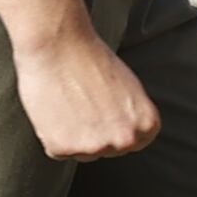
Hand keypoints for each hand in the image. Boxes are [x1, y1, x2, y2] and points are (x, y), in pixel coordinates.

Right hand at [15, 19, 159, 163]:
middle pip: (106, 150)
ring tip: (65, 104)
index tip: (100, 114)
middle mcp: (125, 139)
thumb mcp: (129, 89)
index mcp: (146, 125)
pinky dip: (49, 134)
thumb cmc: (89, 58)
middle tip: (78, 106)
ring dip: (69, 136)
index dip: (112, 128)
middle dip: (92, 134)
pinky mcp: (64, 147)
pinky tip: (52, 109)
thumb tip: (122, 130)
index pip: (132, 143)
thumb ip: (130, 115)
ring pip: (80, 153)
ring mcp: (95, 146)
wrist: (58, 44)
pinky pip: (56, 150)